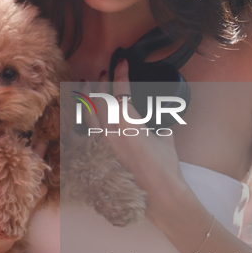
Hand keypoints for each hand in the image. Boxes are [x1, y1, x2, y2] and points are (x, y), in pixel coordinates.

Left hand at [90, 60, 185, 206]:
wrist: (158, 192)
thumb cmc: (165, 164)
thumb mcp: (165, 136)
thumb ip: (156, 122)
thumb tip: (154, 117)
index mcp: (128, 121)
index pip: (119, 90)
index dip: (120, 73)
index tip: (122, 60)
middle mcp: (111, 130)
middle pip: (98, 98)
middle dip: (100, 82)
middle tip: (104, 71)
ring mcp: (103, 143)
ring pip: (88, 113)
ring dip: (87, 97)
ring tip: (85, 85)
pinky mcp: (100, 155)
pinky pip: (88, 130)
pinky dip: (86, 117)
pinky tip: (86, 113)